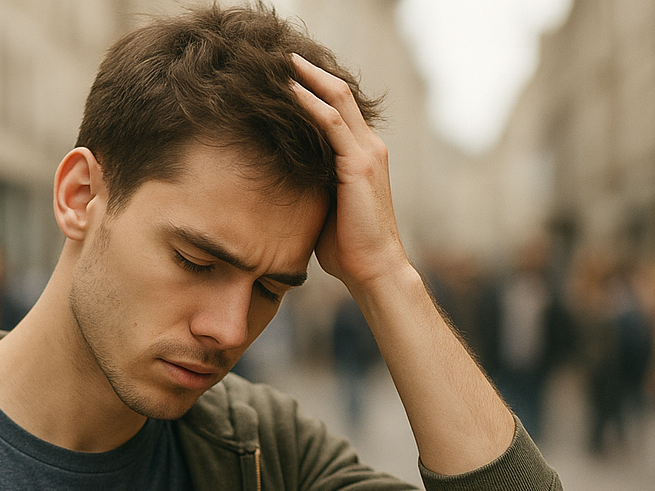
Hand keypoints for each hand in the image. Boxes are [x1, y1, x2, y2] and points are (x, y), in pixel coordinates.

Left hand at [290, 53, 408, 290]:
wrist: (373, 269)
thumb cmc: (349, 248)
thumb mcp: (326, 208)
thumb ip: (314, 186)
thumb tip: (285, 181)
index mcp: (363, 156)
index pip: (341, 110)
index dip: (317, 89)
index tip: (290, 76)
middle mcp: (369, 147)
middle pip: (340, 94)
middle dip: (311, 73)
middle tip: (282, 57)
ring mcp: (366, 153)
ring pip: (337, 100)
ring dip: (308, 79)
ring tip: (281, 64)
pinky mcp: (358, 165)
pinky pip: (332, 124)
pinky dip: (310, 104)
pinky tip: (289, 92)